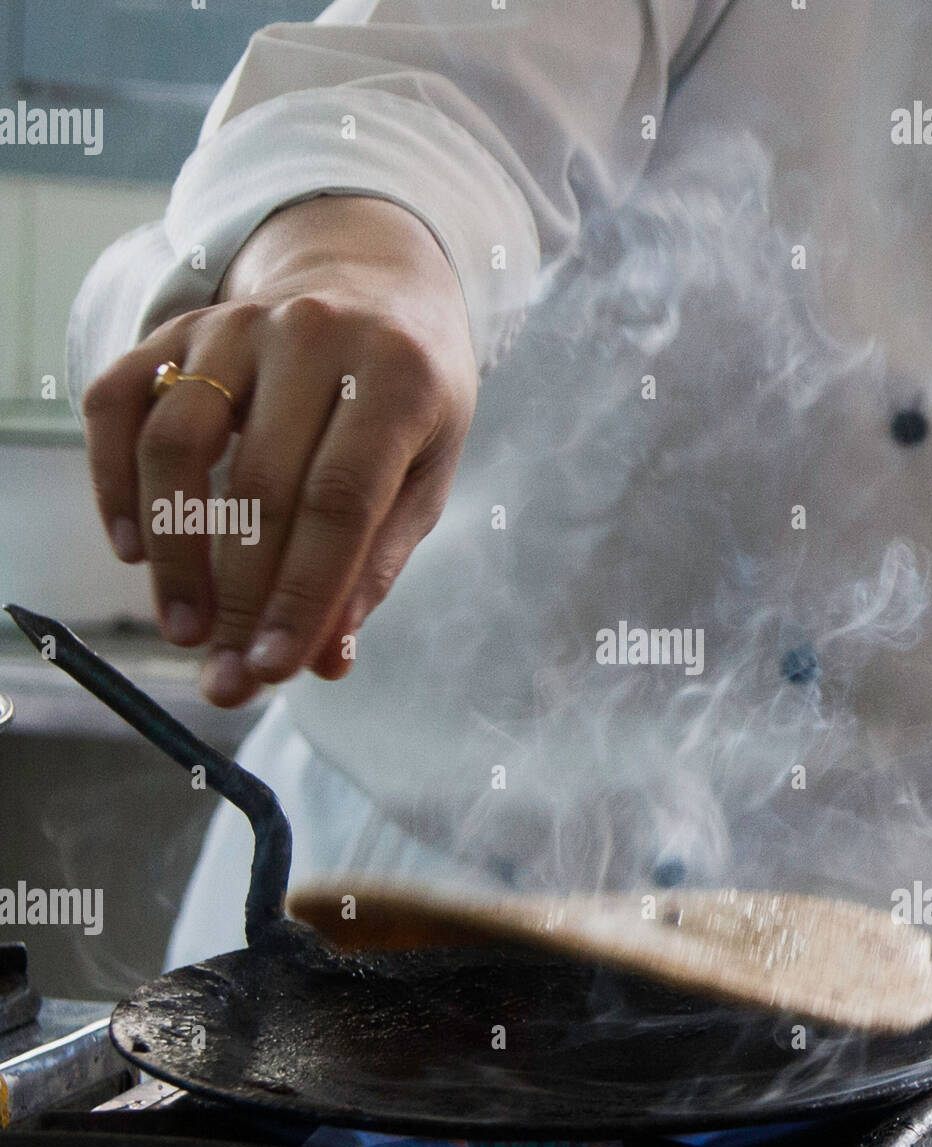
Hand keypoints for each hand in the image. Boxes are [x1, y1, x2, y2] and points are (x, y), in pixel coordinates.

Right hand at [81, 195, 477, 705]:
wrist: (377, 287)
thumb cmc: (409, 402)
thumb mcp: (423, 476)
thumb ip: (375, 563)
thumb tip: (323, 658)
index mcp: (398, 377)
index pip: (341, 500)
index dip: (303, 593)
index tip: (275, 670)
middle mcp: (314, 336)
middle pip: (261, 486)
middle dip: (240, 600)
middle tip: (228, 680)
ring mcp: (238, 322)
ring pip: (176, 444)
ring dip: (173, 555)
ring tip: (186, 630)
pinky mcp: (178, 325)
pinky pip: (120, 403)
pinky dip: (115, 481)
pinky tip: (134, 549)